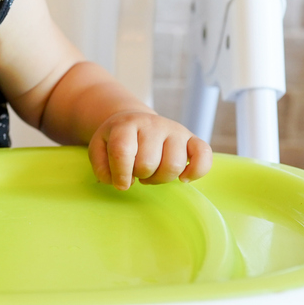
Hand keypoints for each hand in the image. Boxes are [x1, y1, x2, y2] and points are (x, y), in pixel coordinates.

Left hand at [88, 111, 211, 189]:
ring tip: (152, 173)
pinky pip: (204, 155)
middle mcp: (152, 124)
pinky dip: (196, 171)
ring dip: (160, 178)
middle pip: (148, 162)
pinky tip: (182, 179)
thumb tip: (117, 182)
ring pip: (173, 165)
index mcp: (126, 125)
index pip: (123, 151)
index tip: (121, 183)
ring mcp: (174, 130)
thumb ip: (101, 166)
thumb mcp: (99, 148)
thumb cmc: (116, 139)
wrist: (134, 121)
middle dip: (140, 175)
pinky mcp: (192, 138)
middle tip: (137, 172)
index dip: (120, 174)